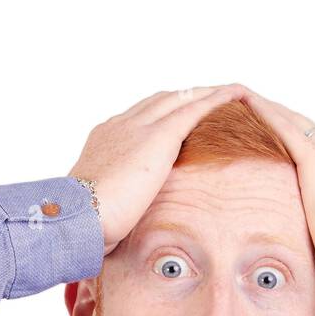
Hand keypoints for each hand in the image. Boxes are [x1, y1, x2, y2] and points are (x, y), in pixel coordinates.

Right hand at [69, 84, 249, 254]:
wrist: (78, 216)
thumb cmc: (84, 222)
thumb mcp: (102, 205)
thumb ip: (116, 200)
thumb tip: (124, 219)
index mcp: (105, 139)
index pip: (139, 118)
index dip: (162, 114)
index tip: (179, 116)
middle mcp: (121, 126)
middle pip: (161, 101)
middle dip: (187, 97)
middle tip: (211, 97)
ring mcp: (139, 128)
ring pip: (180, 98)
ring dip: (206, 94)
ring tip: (231, 93)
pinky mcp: (158, 137)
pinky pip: (194, 109)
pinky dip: (216, 99)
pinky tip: (235, 95)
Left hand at [240, 89, 314, 292]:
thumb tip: (304, 242)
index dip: (291, 134)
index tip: (270, 129)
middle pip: (305, 126)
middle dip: (277, 114)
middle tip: (247, 102)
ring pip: (294, 121)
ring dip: (268, 108)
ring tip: (239, 96)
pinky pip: (287, 130)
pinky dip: (265, 113)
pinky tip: (245, 103)